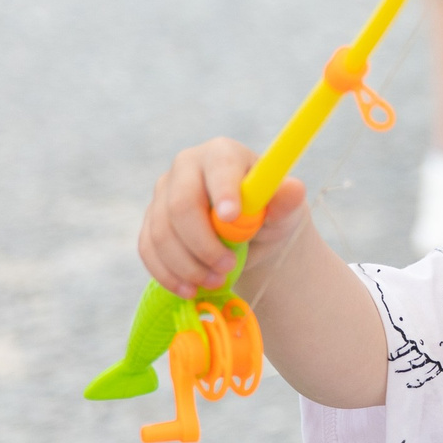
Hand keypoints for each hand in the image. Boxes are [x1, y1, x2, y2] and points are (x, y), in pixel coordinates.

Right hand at [136, 136, 309, 299]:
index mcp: (222, 154)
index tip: (232, 218)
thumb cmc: (269, 213)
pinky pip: (149, 249)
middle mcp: (186, 167)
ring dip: (188, 265)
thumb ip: (287, 200)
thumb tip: (293, 189)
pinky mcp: (152, 221)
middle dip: (204, 244)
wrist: (251, 234)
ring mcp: (164, 193)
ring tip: (216, 282)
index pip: (218, 169)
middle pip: (181, 206)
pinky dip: (168, 274)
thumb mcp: (285, 209)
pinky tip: (190, 289)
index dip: (223, 192)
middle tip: (228, 267)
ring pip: (162, 233)